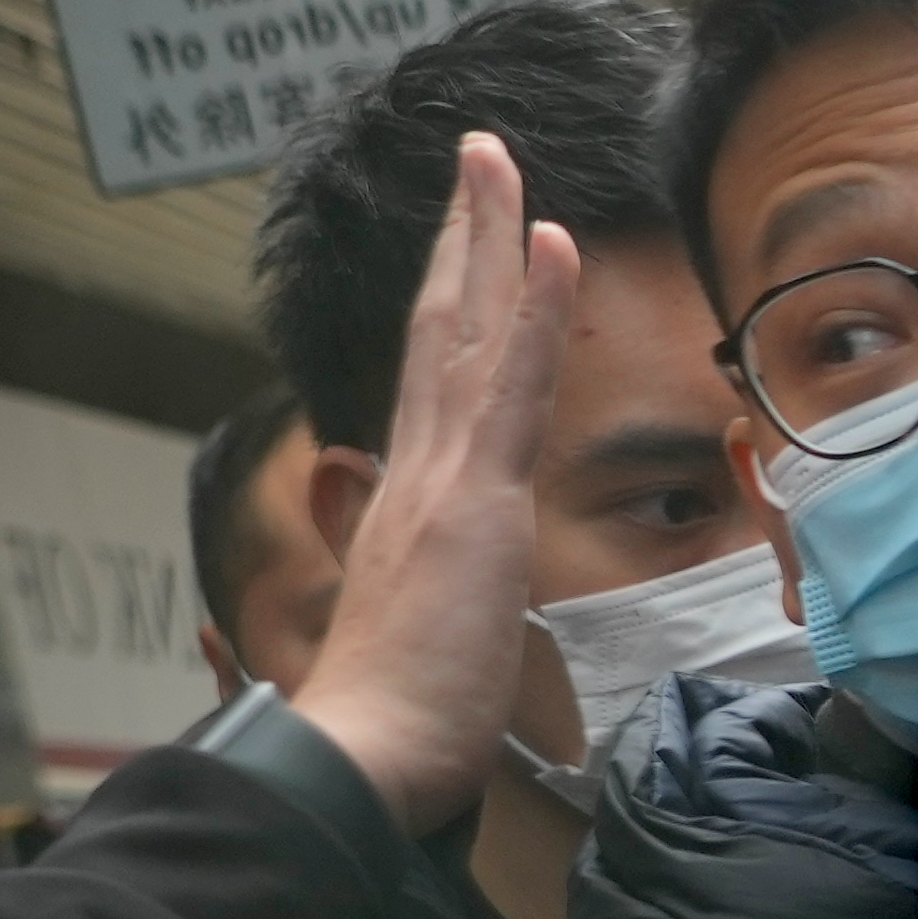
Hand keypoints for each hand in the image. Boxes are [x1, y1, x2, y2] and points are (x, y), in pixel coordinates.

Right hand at [286, 135, 577, 836]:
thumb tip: (392, 567)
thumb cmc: (392, 728)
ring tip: (497, 156)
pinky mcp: (474, 501)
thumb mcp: (407, 640)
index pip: (432, 383)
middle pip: (440, 329)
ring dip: (488, 235)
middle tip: (477, 157)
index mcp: (402, 504)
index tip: (463, 250)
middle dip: (460, 238)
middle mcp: (412, 474)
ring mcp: (440, 479)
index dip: (451, 309)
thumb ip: (404, 588)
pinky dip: (534, 305)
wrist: (364, 762)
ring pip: (468, 330)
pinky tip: (553, 238)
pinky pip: (513, 381)